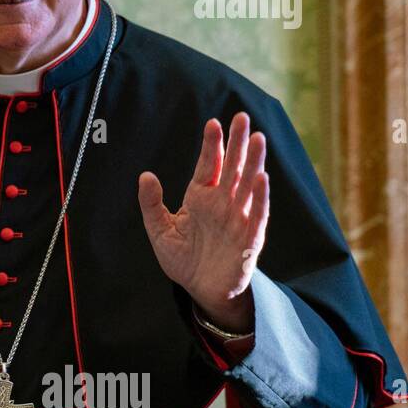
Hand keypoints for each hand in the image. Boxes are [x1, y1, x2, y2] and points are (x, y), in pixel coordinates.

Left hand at [137, 112, 268, 331]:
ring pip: (248, 185)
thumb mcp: (159, 230)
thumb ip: (151, 204)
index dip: (211, 145)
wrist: (200, 290)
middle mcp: (222, 203)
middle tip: (242, 117)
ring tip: (258, 139)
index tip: (213, 123)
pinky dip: (260, 197)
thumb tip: (145, 175)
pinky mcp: (250, 238)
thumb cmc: (183, 258)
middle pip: (232, 167)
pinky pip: (257, 214)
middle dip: (237, 143)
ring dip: (253, 162)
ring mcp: (238, 218)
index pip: (208, 165)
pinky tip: (262, 178)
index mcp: (201, 197)